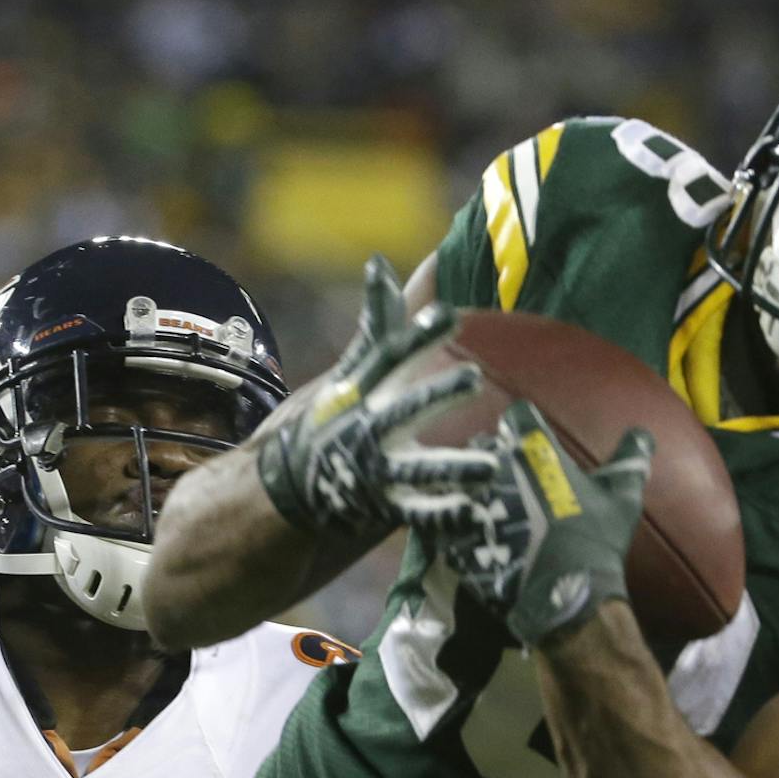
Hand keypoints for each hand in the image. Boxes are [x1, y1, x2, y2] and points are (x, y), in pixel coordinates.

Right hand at [257, 254, 490, 533]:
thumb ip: (376, 324)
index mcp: (360, 391)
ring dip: (453, 468)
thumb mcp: (349, 370)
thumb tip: (380, 263)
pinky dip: (443, 513)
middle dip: (437, 395)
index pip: (389, 357)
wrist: (287, 484)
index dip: (417, 335)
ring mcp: (374, 469)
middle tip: (476, 378)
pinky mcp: (382, 505)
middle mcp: (366, 428)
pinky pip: (417, 513)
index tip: (449, 314)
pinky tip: (473, 509)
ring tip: (491, 466)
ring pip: (418, 470)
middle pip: (405, 409)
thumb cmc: (332, 417)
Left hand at [397, 401, 652, 645]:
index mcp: (534, 450)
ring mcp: (470, 497)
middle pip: (483, 445)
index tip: (532, 447)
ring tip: (488, 509)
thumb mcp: (622, 498)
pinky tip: (474, 534)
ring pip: (459, 478)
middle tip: (511, 483)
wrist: (564, 594)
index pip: (519, 416)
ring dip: (471, 488)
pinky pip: (445, 515)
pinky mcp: (452, 531)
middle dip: (494, 459)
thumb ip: (630, 459)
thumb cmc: (595, 540)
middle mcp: (495, 465)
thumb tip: (643, 433)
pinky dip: (456, 521)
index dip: (525, 429)